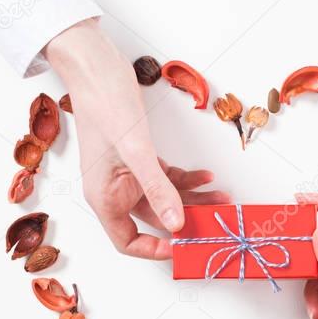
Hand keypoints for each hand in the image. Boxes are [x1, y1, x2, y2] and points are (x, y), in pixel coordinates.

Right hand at [46, 19, 229, 258]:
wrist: (96, 69)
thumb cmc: (105, 105)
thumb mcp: (136, 151)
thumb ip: (157, 188)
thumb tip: (176, 224)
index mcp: (104, 198)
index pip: (128, 241)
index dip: (155, 250)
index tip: (184, 247)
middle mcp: (114, 191)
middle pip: (154, 220)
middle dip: (186, 221)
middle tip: (216, 222)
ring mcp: (126, 175)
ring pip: (164, 198)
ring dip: (193, 199)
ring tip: (221, 197)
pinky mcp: (138, 158)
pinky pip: (165, 178)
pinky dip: (186, 178)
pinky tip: (206, 175)